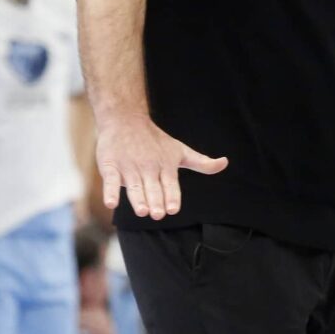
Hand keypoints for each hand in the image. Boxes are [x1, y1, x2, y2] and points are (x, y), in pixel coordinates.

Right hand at [95, 113, 226, 219]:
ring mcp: (128, 167)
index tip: (172, 210)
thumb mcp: (181, 151)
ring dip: (137, 198)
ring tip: (142, 211)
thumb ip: (201, 162)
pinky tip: (111, 203)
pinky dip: (110, 191)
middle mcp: (148, 167)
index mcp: (166, 166)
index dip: (171, 197)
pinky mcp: (109, 165)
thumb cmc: (156, 140)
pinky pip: (110, 180)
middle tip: (157, 214)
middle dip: (155, 201)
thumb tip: (225, 163)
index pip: (170, 185)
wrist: (126, 120)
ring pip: (134, 186)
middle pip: (152, 188)